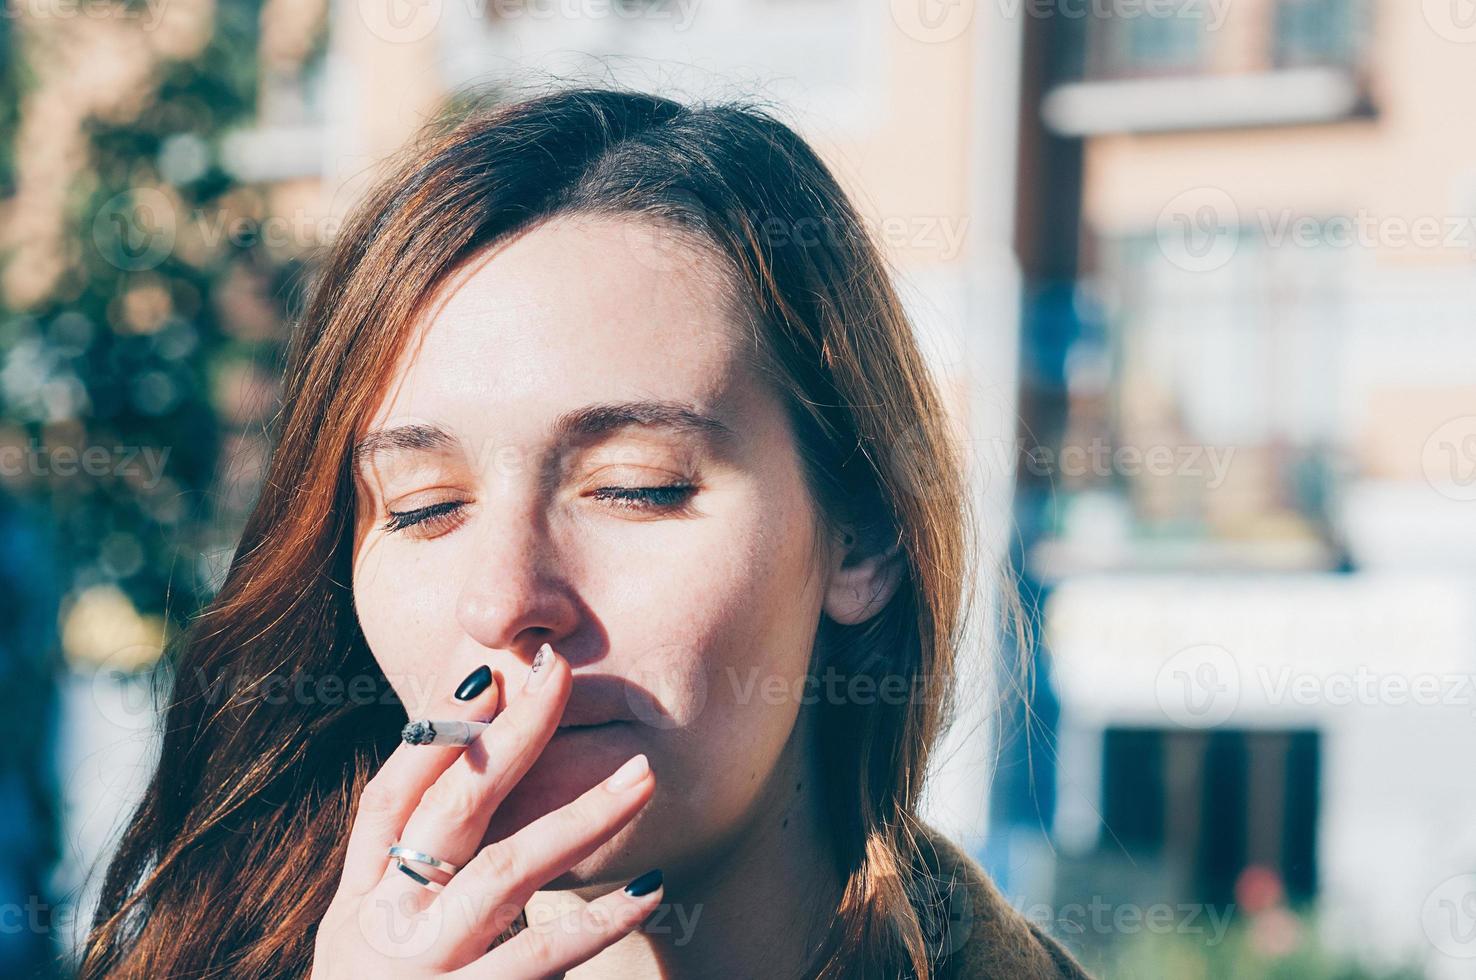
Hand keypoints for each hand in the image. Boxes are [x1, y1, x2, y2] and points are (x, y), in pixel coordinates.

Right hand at [310, 645, 660, 977]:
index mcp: (358, 901)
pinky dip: (595, 922)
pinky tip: (649, 889)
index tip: (489, 673)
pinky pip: (535, 960)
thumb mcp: (367, 941)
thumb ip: (404, 873)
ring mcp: (419, 969)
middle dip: (511, 736)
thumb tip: (465, 782)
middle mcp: (380, 926)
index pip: (391, 798)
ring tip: (642, 775)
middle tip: (565, 674)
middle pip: (451, 810)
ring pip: (503, 871)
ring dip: (578, 815)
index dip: (435, 733)